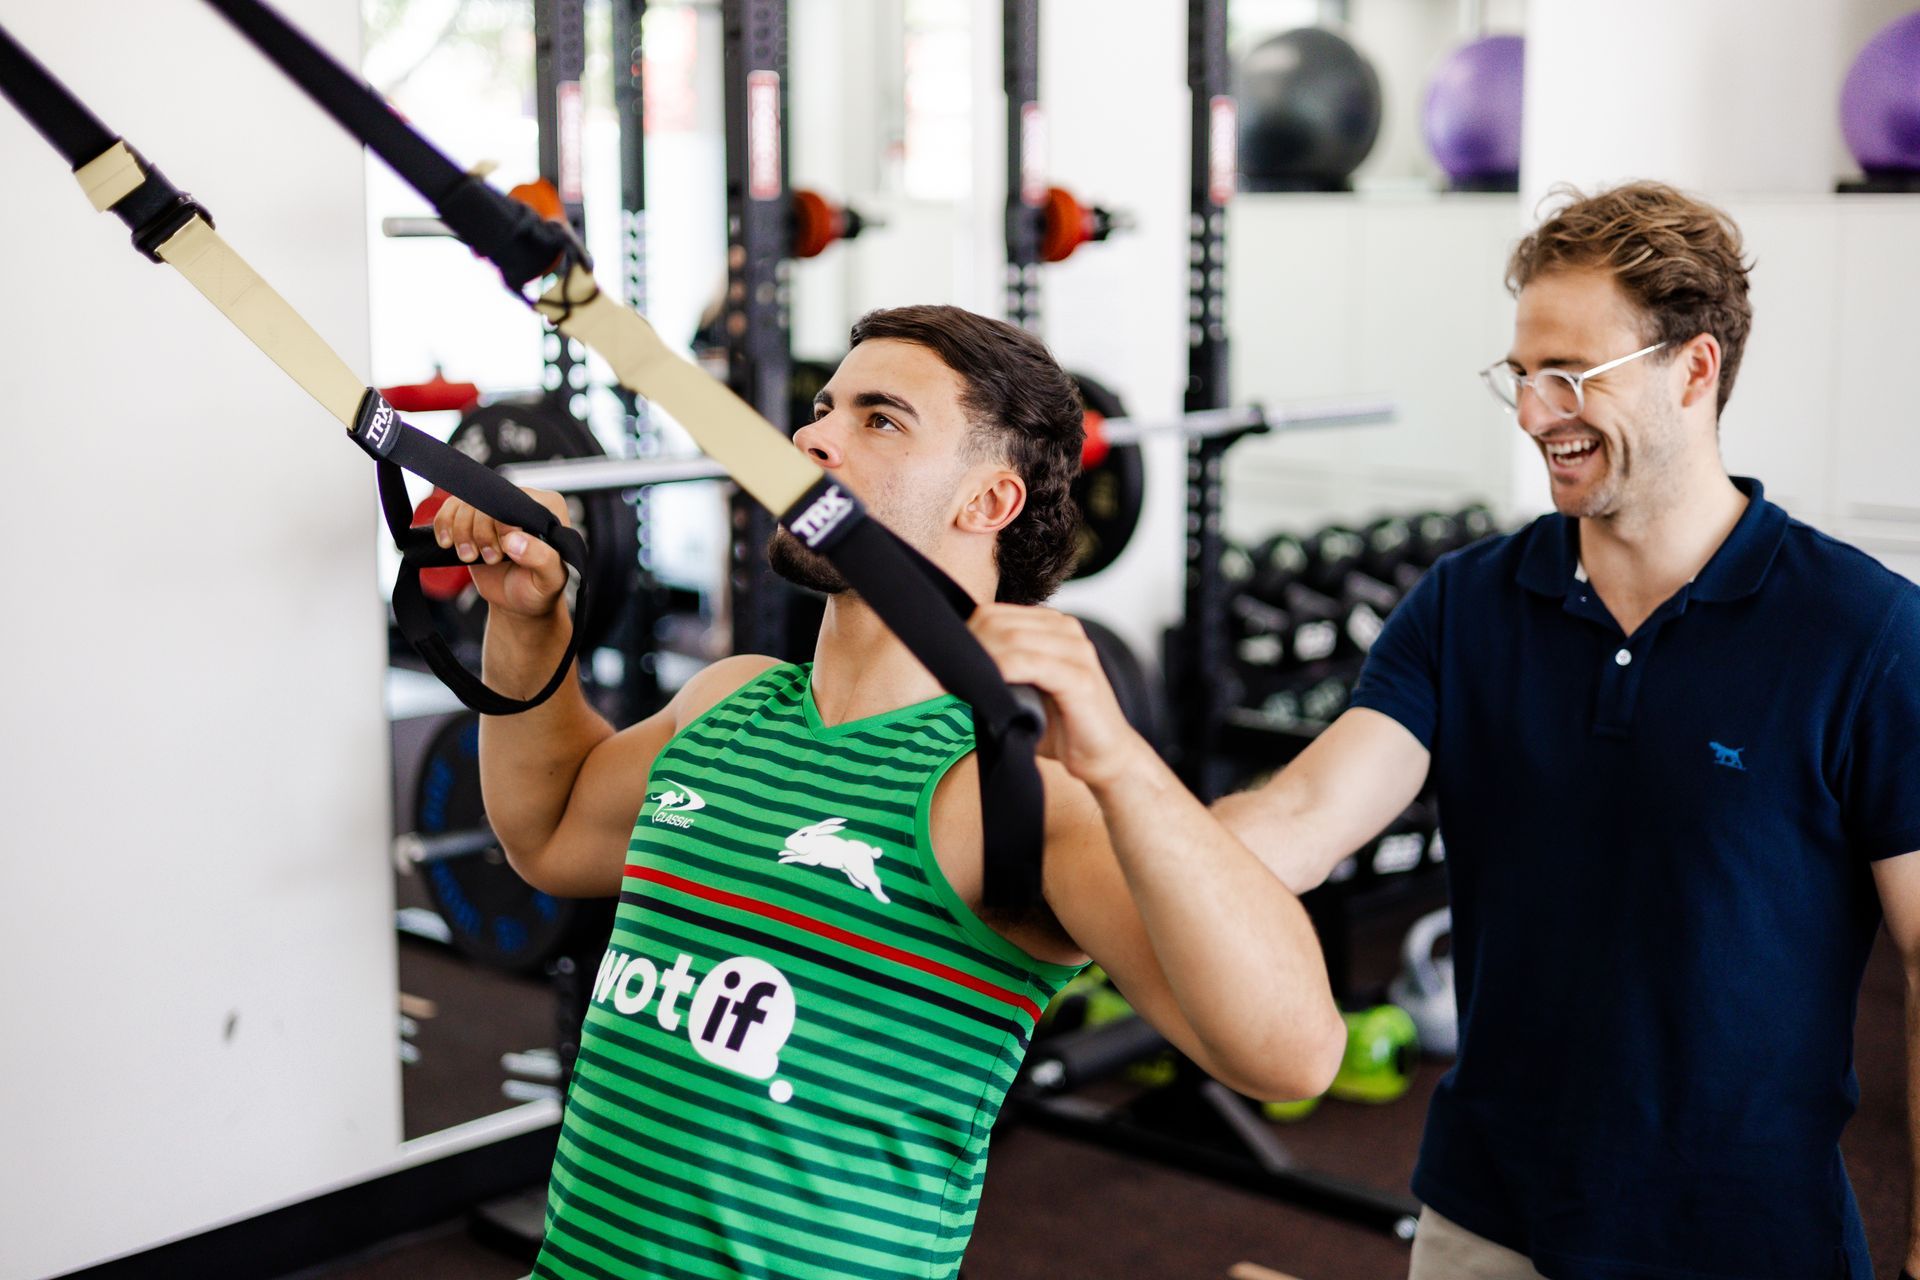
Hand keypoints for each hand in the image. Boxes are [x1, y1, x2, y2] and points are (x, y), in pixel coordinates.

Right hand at [429, 488, 571, 619]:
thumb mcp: (549, 580)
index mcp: (547, 510)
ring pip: (466, 503)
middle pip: (487, 500)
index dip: (503, 526)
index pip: (517, 501)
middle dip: (481, 533)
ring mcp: (495, 509)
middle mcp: (521, 503)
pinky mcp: (472, 518)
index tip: (506, 550)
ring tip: (471, 556)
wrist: (518, 602)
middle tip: (492, 558)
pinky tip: (448, 544)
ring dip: (462, 532)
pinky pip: (451, 507)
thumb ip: (541, 558)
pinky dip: (444, 525)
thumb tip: (514, 540)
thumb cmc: (538, 589)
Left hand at [968, 604, 1152, 790]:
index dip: (966, 637)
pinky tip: (990, 686)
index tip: (948, 667)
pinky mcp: (1081, 678)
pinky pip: (1032, 663)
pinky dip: (1003, 672)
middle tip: (950, 679)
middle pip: (999, 622)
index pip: (994, 614)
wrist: (1104, 757)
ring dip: (983, 661)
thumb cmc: (1062, 726)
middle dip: (970, 649)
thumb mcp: (1025, 689)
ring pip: (1012, 639)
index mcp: (1052, 626)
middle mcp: (1067, 630)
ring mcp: (1077, 651)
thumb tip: (956, 662)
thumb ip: (1002, 669)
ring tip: (965, 685)